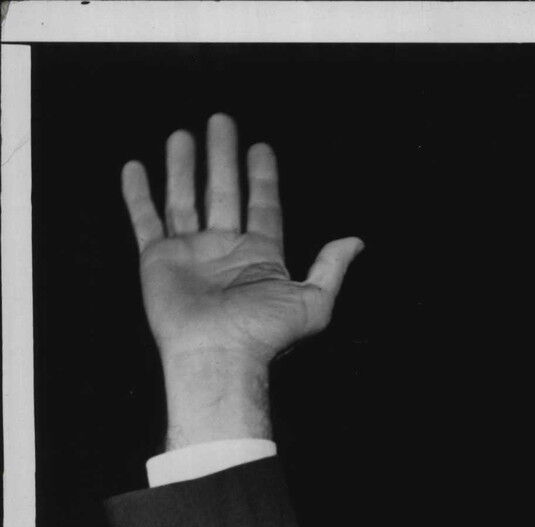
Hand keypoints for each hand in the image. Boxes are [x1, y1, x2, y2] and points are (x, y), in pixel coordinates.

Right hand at [121, 113, 362, 444]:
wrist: (218, 356)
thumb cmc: (265, 335)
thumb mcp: (314, 302)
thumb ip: (332, 268)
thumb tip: (357, 242)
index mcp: (260, 257)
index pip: (263, 206)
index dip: (263, 177)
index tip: (261, 147)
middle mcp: (225, 251)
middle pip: (224, 192)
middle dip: (223, 157)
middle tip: (222, 121)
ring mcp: (191, 254)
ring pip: (185, 199)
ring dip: (184, 167)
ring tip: (184, 134)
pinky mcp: (158, 260)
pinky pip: (146, 220)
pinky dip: (138, 195)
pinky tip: (135, 168)